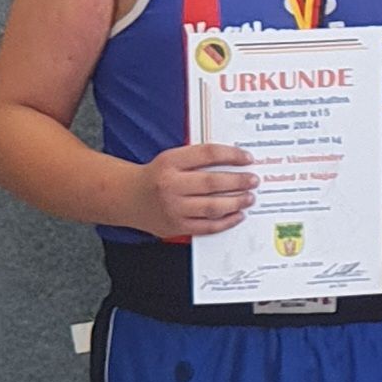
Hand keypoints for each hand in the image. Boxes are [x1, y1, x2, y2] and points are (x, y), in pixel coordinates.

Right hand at [125, 144, 255, 239]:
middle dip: (238, 181)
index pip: (207, 154)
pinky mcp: (176, 227)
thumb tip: (234, 161)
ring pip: (212, 207)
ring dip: (236, 202)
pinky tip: (238, 215)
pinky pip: (207, 226)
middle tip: (254, 180)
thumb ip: (197, 158)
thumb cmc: (156, 176)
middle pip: (212, 183)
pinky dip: (226, 222)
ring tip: (250, 198)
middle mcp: (170, 185)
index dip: (231, 155)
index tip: (247, 158)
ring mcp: (173, 208)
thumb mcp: (171, 158)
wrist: (128, 197)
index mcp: (170, 162)